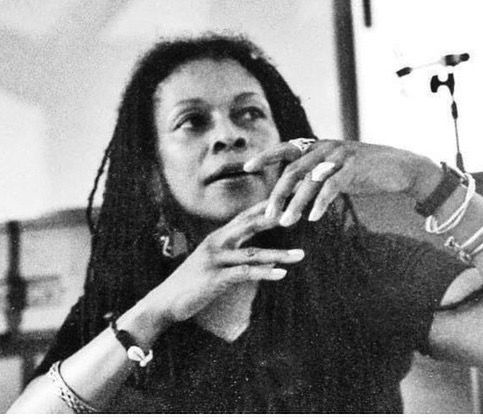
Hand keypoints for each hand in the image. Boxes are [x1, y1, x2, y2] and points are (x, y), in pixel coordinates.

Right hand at [144, 201, 304, 322]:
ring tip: (300, 255)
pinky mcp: (215, 278)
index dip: (266, 207)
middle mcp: (216, 242)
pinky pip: (244, 273)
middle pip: (249, 225)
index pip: (245, 216)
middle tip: (298, 212)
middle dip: (275, 218)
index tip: (286, 198)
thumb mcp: (212, 260)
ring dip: (278, 254)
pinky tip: (281, 274)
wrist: (166, 300)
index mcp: (218, 236)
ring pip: (252, 253)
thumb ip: (233, 252)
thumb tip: (260, 253)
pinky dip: (264, 273)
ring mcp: (215, 260)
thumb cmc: (192, 281)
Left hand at [244, 138, 440, 225]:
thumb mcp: (334, 170)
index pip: (285, 149)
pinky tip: (312, 218)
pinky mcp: (355, 168)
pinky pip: (332, 187)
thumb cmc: (363, 171)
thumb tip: (291, 191)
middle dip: (277, 193)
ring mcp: (340, 156)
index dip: (265, 157)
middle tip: (267, 214)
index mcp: (317, 146)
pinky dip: (320, 203)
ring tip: (286, 222)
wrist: (401, 168)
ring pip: (310, 180)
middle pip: (292, 169)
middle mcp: (325, 147)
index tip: (246, 168)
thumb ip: (314, 176)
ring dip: (295, 204)